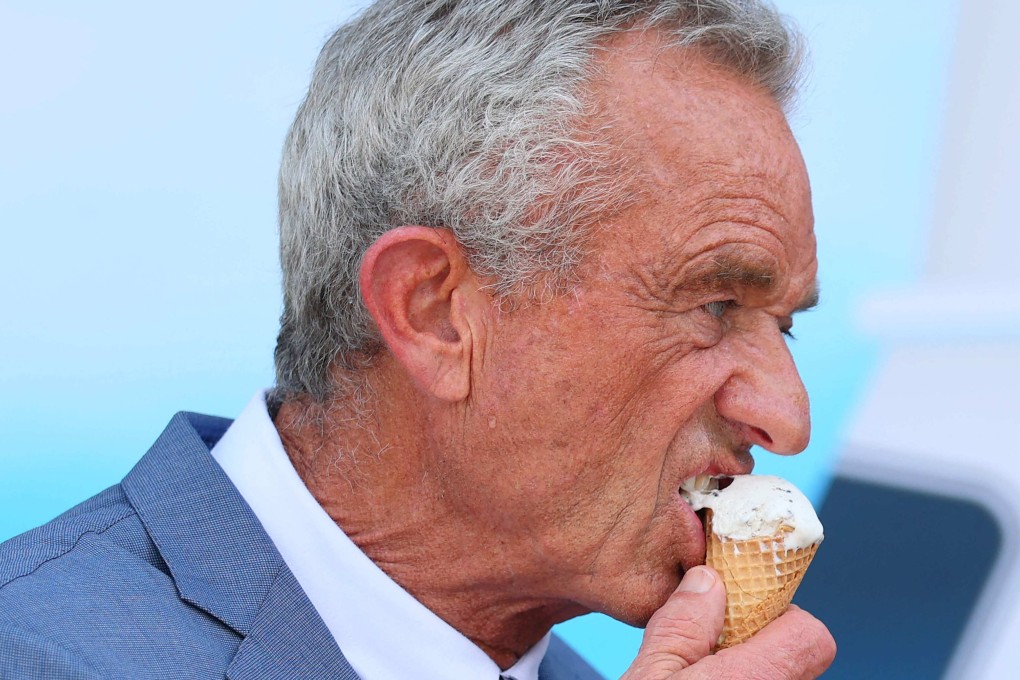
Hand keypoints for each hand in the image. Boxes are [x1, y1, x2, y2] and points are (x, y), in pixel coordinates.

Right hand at [620, 566, 834, 678]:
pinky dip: (743, 678)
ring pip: (778, 673)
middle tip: (710, 646)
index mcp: (757, 678)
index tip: (737, 611)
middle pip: (795, 653)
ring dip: (749, 664)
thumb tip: (707, 579)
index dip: (777, 616)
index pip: (812, 634)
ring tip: (700, 671)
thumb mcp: (649, 674)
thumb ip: (681, 624)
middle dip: (756, 639)